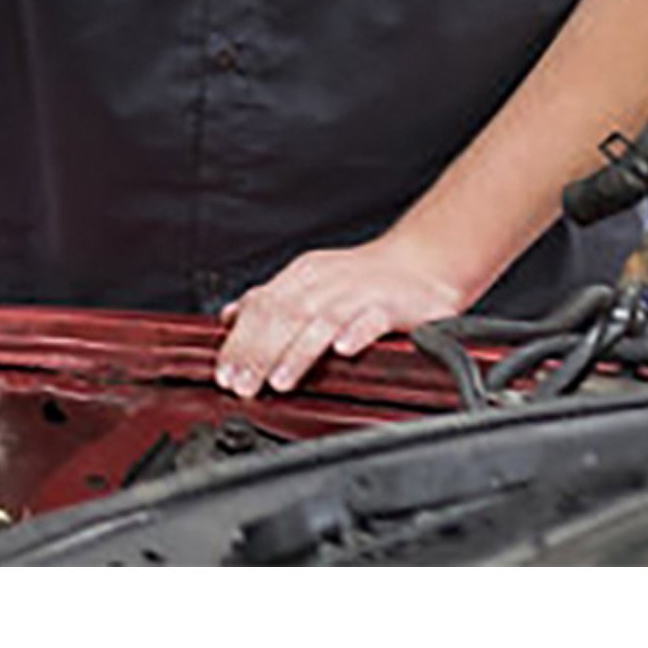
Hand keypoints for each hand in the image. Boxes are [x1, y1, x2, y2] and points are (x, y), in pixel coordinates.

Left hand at [214, 238, 475, 398]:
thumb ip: (271, 301)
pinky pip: (372, 319)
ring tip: (280, 381)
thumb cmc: (364, 278)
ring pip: (321, 321)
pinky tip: (343, 351)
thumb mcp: (310, 282)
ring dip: (298, 353)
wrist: (423, 261)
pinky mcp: (392, 305)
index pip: (261, 307)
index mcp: (303, 277)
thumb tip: (229, 316)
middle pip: (285, 317)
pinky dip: (356, 333)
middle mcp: (327, 282)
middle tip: (243, 386)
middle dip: (259, 354)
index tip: (223, 374)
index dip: (239, 341)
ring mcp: (359, 293)